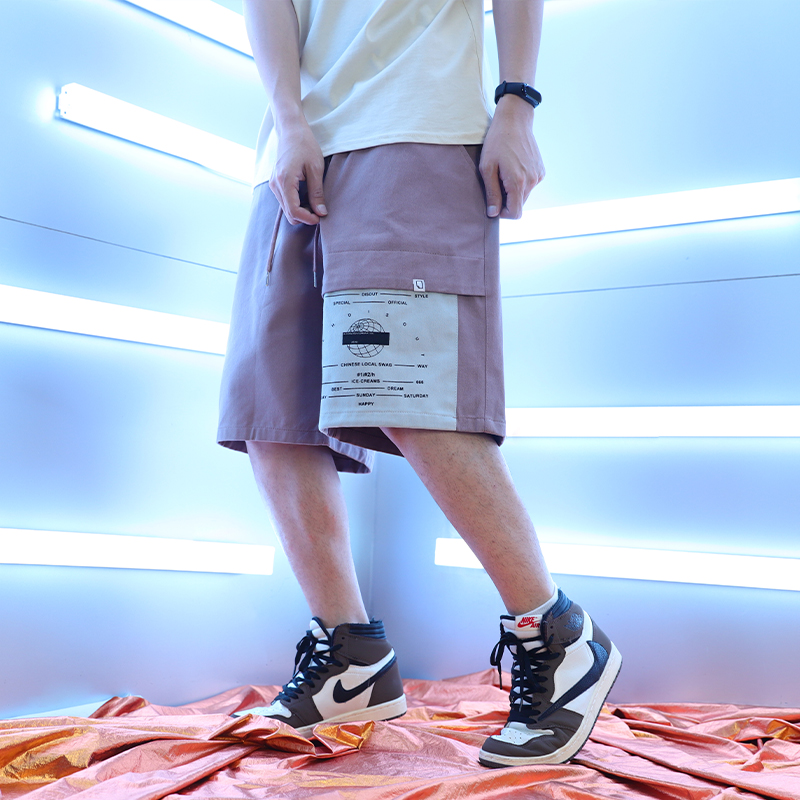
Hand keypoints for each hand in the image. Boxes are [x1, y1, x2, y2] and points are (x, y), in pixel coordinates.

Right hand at [269, 119, 327, 224]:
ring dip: (301, 211)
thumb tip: (321, 213)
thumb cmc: (304, 145)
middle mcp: (275, 185)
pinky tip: (307, 197)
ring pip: (286, 209)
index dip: (308, 219)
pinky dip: (296, 204)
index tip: (321, 217)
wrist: (291, 130)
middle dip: (305, 217)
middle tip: (320, 210)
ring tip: (315, 202)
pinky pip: (285, 201)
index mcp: (285, 181)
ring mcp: (273, 184)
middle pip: (289, 214)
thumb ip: (317, 192)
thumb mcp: (315, 168)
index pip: (294, 211)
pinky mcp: (274, 183)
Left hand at [479, 97, 544, 218]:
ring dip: (513, 191)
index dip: (503, 213)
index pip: (515, 213)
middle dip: (507, 200)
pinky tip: (513, 167)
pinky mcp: (541, 170)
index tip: (494, 203)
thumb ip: (492, 193)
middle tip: (496, 183)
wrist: (514, 120)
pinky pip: (530, 185)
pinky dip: (521, 182)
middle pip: (519, 205)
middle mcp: (532, 181)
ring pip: (524, 195)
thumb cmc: (497, 142)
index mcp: (518, 182)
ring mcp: (538, 175)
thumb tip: (493, 213)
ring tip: (504, 173)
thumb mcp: (487, 168)